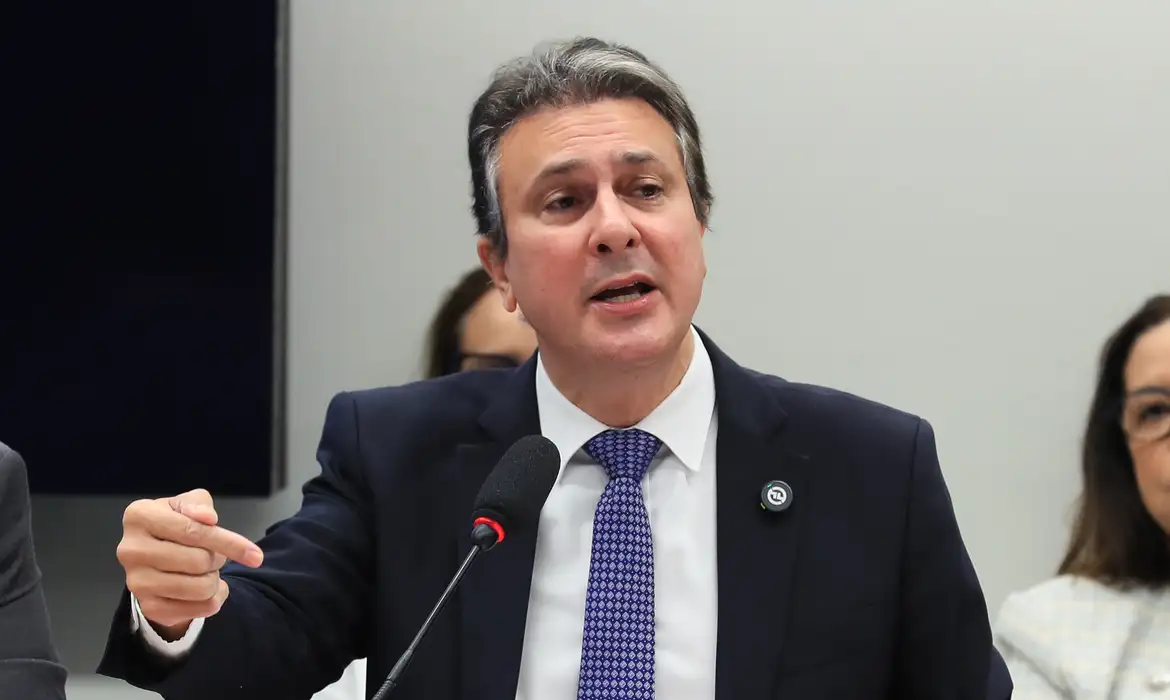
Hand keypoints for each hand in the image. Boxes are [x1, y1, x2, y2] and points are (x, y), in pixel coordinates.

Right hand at [117, 488, 263, 638]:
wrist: (156, 557)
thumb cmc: (175, 523)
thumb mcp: (187, 504)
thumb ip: (199, 504)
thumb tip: (207, 518)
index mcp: (139, 516)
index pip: (192, 531)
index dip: (228, 542)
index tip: (256, 555)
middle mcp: (130, 550)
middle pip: (198, 561)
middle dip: (218, 558)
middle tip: (214, 556)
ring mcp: (136, 581)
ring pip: (200, 587)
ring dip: (215, 579)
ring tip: (206, 570)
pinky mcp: (148, 607)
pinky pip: (198, 609)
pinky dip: (214, 599)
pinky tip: (206, 589)